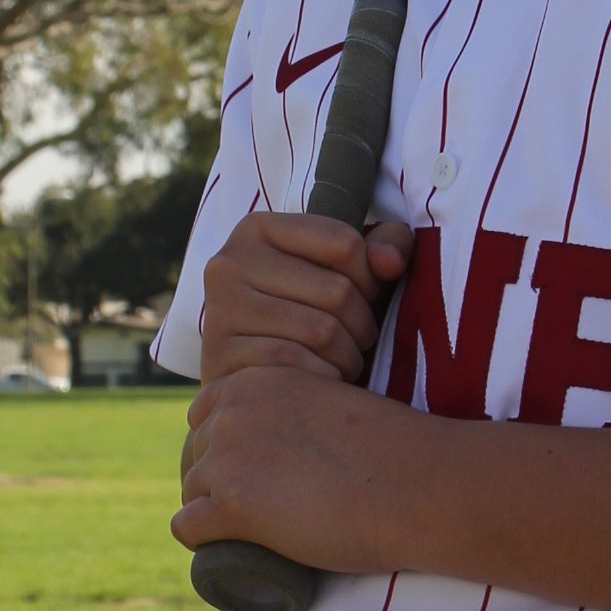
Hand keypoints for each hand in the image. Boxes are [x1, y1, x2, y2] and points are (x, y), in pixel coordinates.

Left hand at [172, 367, 406, 574]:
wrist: (416, 485)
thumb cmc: (392, 452)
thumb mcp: (332, 407)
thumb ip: (302, 413)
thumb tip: (292, 449)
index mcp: (257, 380)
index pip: (204, 415)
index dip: (222, 448)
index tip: (245, 476)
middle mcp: (232, 411)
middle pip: (194, 455)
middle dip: (215, 484)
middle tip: (251, 514)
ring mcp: (227, 457)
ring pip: (190, 493)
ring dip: (212, 516)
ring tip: (247, 537)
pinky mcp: (230, 505)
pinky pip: (186, 528)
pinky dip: (204, 544)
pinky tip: (227, 551)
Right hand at [199, 210, 411, 385]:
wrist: (248, 373)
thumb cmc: (307, 312)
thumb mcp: (345, 268)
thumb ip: (385, 246)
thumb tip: (390, 262)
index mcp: (258, 229)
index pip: (344, 243)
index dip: (371, 277)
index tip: (364, 297)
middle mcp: (229, 263)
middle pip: (337, 291)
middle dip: (363, 324)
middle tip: (357, 340)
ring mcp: (220, 311)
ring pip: (322, 332)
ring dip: (349, 356)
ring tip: (342, 361)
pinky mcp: (220, 358)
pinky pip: (297, 367)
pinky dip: (323, 378)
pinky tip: (319, 381)